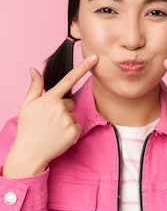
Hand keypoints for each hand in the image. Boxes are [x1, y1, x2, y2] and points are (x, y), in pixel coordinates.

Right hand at [2, 55, 97, 178]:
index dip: (83, 67)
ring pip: (73, 114)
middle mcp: (61, 108)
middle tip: (48, 120)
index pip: (69, 79)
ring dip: (65, 120)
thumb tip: (34, 70)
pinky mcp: (75, 131)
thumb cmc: (27, 128)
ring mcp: (69, 120)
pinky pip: (77, 126)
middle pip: (69, 102)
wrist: (30, 153)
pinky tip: (59, 135)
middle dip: (61, 109)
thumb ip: (35, 87)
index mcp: (50, 99)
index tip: (95, 58)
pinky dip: (71, 130)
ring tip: (52, 129)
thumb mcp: (27, 106)